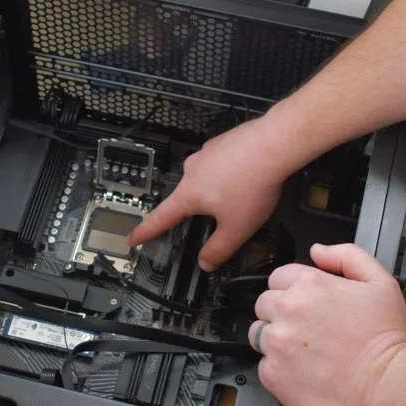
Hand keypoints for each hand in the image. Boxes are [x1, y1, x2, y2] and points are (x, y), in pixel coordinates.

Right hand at [129, 117, 288, 269]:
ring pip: (204, 178)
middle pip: (186, 197)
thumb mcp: (236, 228)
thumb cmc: (252, 186)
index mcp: (188, 195)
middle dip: (197, 209)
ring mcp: (205, 153)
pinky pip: (218, 162)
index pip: (160, 218)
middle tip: (214, 218)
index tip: (131, 238)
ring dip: (215, 189)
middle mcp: (191, 171)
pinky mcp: (221, 142)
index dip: (145, 232)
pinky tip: (245, 176)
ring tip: (239, 196)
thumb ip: (218, 249)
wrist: (274, 143)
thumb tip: (205, 263)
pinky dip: (227, 173)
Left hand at [250, 244, 405, 405]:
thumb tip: (318, 251)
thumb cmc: (387, 339)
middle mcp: (288, 310)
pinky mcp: (273, 374)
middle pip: (265, 304)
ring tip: (305, 352)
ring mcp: (277, 343)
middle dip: (282, 314)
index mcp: (309, 285)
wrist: (389, 387)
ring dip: (276, 340)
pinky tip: (305, 372)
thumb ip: (347, 256)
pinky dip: (280, 369)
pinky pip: (264, 366)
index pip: (279, 278)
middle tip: (308, 330)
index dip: (293, 291)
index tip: (306, 306)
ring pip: (259, 334)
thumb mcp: (380, 282)